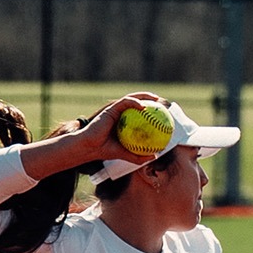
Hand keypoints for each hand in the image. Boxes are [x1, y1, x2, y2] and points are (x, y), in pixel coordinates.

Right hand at [18, 92, 162, 180]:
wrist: (89, 146)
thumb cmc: (104, 150)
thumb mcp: (124, 154)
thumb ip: (137, 155)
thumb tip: (155, 156)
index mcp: (123, 122)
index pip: (139, 113)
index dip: (151, 111)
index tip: (163, 114)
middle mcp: (120, 114)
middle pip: (138, 102)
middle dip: (151, 100)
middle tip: (163, 104)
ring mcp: (115, 110)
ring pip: (132, 99)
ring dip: (145, 96)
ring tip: (156, 99)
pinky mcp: (111, 109)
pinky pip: (125, 103)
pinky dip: (134, 103)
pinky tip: (143, 107)